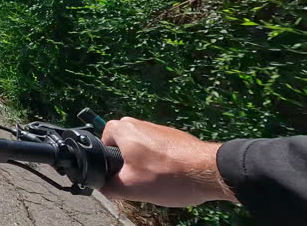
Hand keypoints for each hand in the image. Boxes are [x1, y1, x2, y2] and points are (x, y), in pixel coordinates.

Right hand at [100, 116, 237, 206]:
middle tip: (136, 180)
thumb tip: (102, 186)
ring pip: (140, 149)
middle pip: (122, 146)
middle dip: (126, 164)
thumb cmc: (168, 176)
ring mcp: (159, 129)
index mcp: (124, 129)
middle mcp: (139, 123)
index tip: (118, 174)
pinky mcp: (175, 137)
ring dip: (144, 165)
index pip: (102, 141)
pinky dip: (160, 164)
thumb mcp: (130, 188)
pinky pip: (158, 151)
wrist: (209, 172)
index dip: (107, 161)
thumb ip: (108, 186)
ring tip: (156, 181)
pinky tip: (169, 178)